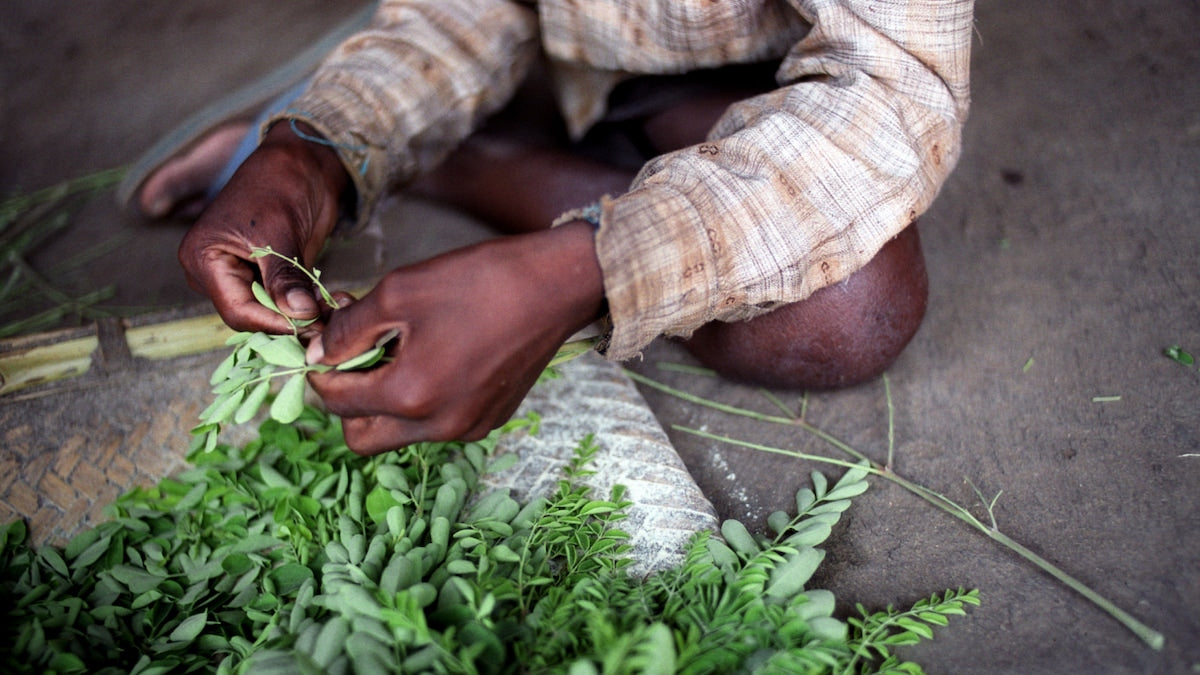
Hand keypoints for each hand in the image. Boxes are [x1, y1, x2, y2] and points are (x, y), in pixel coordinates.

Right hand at [178, 121, 349, 334]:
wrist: (302, 163)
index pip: (236, 310)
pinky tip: (330, 303)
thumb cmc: (280, 183)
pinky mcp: (266, 276)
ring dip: (301, 317)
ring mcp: (240, 276)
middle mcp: (215, 273)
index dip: (274, 323)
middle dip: (289, 322)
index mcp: (202, 259)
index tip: (310, 325)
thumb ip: (285, 277)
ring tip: (331, 311)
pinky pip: (283, 303)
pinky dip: (306, 306)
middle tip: (326, 323)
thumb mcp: (280, 231)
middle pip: (251, 317)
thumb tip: (300, 315)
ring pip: (270, 314)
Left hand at [306, 222, 604, 454]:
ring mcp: (469, 427)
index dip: (318, 369)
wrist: (556, 286)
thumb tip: (318, 352)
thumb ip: (348, 328)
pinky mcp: (491, 419)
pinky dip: (422, 401)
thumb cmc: (479, 280)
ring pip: (400, 433)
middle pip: (361, 437)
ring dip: (385, 401)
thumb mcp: (399, 291)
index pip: (336, 400)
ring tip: (397, 350)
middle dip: (347, 400)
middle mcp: (440, 425)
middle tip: (354, 356)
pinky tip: (435, 357)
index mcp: (411, 394)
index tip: (323, 340)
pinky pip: (438, 424)